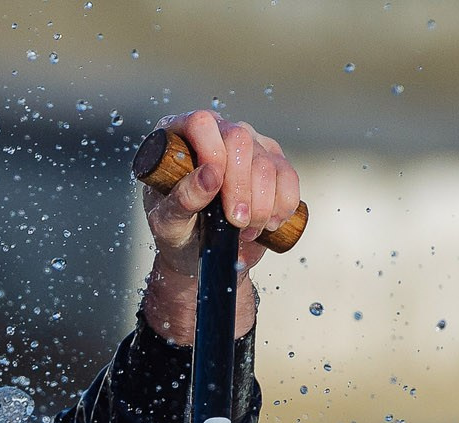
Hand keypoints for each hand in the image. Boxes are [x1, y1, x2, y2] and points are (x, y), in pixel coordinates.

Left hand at [139, 110, 300, 349]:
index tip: (215, 189)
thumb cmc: (177, 240)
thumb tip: (209, 175)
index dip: (212, 151)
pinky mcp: (274, 167)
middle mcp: (215, 135)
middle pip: (240, 137)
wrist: (204, 263)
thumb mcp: (168, 227)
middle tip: (235, 224)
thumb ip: (181, 201)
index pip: (199, 122)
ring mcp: (248, 148)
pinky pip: (289, 177)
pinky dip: (283, 204)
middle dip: (242, 184)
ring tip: (244, 231)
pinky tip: (267, 225)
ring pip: (269, 158)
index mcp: (177, 138)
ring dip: (262, 199)